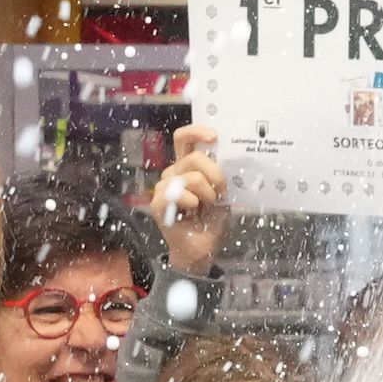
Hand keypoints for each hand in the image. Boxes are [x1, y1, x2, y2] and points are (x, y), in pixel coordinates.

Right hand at [153, 124, 230, 280]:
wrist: (202, 249)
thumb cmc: (212, 221)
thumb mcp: (222, 194)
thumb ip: (218, 175)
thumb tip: (224, 157)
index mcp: (187, 167)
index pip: (184, 139)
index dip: (196, 132)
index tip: (213, 137)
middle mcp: (174, 173)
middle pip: (195, 157)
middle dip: (215, 175)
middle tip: (220, 194)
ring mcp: (164, 187)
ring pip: (192, 177)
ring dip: (207, 194)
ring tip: (206, 208)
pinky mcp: (158, 204)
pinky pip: (177, 193)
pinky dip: (192, 203)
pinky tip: (192, 213)